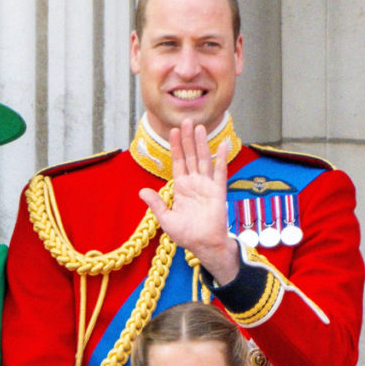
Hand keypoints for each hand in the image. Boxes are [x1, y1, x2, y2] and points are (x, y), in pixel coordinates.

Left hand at [138, 118, 239, 284]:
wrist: (202, 244)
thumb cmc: (186, 234)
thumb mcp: (165, 218)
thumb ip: (156, 203)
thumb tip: (142, 191)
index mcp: (181, 188)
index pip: (178, 162)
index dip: (176, 147)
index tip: (173, 131)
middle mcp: (194, 183)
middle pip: (190, 156)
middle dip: (187, 139)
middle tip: (186, 121)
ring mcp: (206, 186)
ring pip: (203, 159)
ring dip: (201, 143)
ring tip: (199, 127)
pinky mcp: (218, 191)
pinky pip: (219, 172)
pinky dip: (221, 158)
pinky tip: (222, 144)